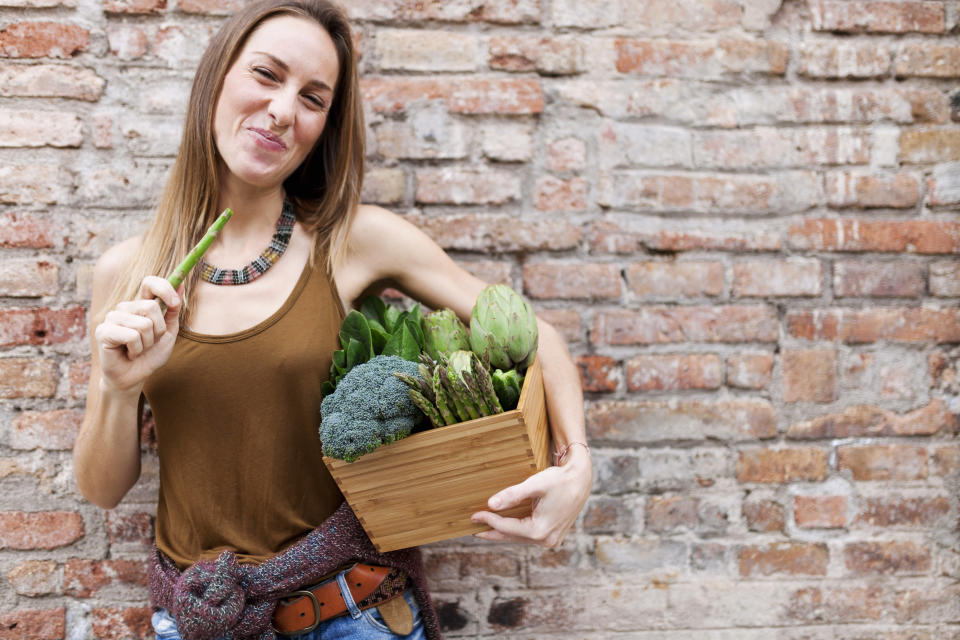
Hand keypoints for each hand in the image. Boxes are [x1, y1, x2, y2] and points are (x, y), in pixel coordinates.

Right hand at [94, 276, 181, 394]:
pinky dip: (136, 349)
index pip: (150, 282)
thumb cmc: (151, 354)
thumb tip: (181, 284)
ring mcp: (112, 318)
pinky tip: (129, 353)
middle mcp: (125, 308)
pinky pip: (131, 336)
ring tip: (138, 349)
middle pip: (151, 306)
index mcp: (140, 305)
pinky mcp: (103, 332)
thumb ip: (173, 309)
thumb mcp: (168, 331)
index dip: (164, 288)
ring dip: (147, 343)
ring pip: (143, 324)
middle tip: (149, 342)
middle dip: (158, 330)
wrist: (135, 377)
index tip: (175, 303)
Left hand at [470, 447, 591, 546]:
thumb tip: (491, 504)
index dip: (488, 520)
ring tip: (485, 528)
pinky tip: (505, 527)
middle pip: (512, 537)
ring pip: (520, 538)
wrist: (581, 479)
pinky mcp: (554, 535)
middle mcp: (546, 540)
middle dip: (492, 532)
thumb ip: (512, 495)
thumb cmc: (559, 479)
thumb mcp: (534, 485)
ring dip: (503, 533)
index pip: (506, 527)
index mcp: (540, 530)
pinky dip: (516, 531)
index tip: (473, 516)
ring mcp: (551, 540)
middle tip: (473, 528)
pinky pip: (529, 535)